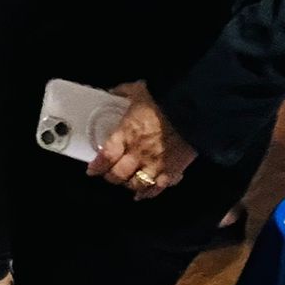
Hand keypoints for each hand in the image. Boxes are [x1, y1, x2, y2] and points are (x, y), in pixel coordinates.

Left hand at [86, 82, 197, 196]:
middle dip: (111, 177)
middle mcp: (137, 154)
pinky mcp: (172, 171)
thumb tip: (114, 91)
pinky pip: (158, 188)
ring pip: (136, 185)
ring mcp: (155, 165)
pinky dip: (150, 193)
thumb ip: (124, 92)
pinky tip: (145, 194)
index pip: (106, 157)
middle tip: (109, 175)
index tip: (92, 170)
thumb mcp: (139, 90)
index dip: (96, 166)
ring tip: (127, 183)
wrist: (193, 110)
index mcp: (126, 134)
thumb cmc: (163, 100)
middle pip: (118, 175)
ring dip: (129, 185)